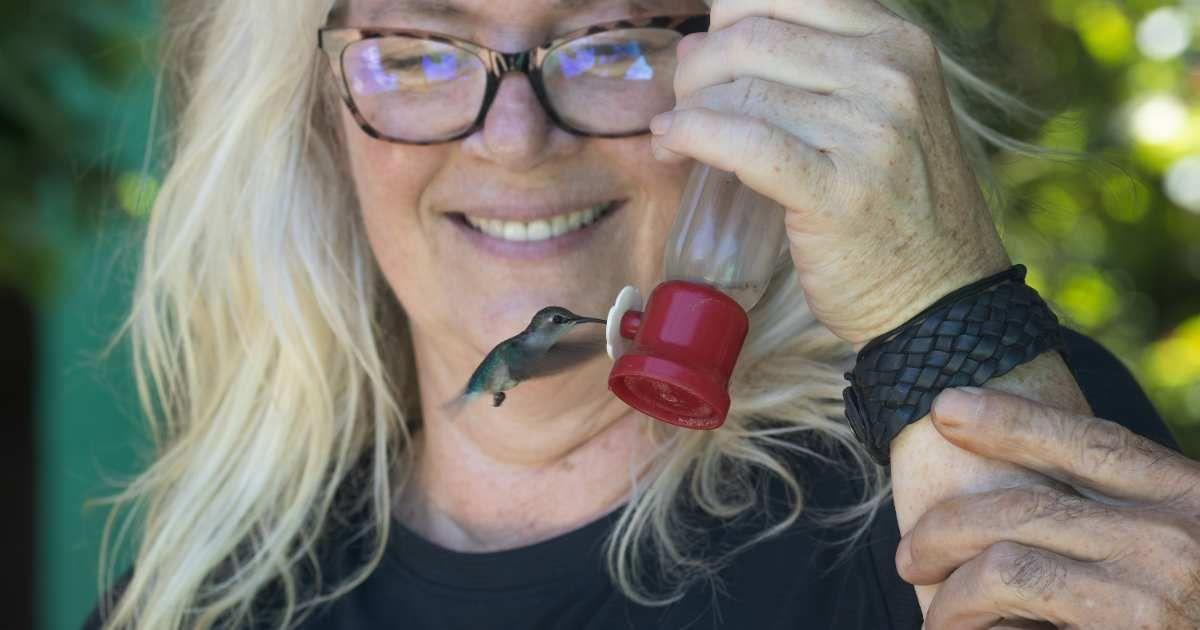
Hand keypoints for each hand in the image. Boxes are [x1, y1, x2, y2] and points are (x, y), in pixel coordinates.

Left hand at [650, 0, 1011, 345]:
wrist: (940, 298)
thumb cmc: (896, 208)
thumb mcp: (877, 113)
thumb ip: (808, 72)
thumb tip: (699, 47)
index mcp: (898, 42)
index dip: (728, 17)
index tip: (707, 58)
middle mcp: (890, 75)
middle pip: (754, 37)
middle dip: (697, 67)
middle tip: (681, 103)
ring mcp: (869, 131)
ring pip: (741, 92)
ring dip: (686, 110)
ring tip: (673, 138)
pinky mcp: (837, 190)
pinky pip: (742, 142)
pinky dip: (690, 137)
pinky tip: (672, 148)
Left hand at [896, 386, 1199, 628]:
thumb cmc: (1195, 604)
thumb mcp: (1186, 548)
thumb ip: (1129, 522)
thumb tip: (1022, 510)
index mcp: (1194, 499)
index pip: (1092, 441)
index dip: (1013, 419)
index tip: (944, 406)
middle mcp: (1175, 538)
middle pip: (1025, 507)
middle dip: (947, 526)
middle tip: (910, 556)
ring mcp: (1150, 595)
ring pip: (1006, 567)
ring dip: (953, 595)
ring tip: (937, 621)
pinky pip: (1020, 619)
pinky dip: (977, 628)